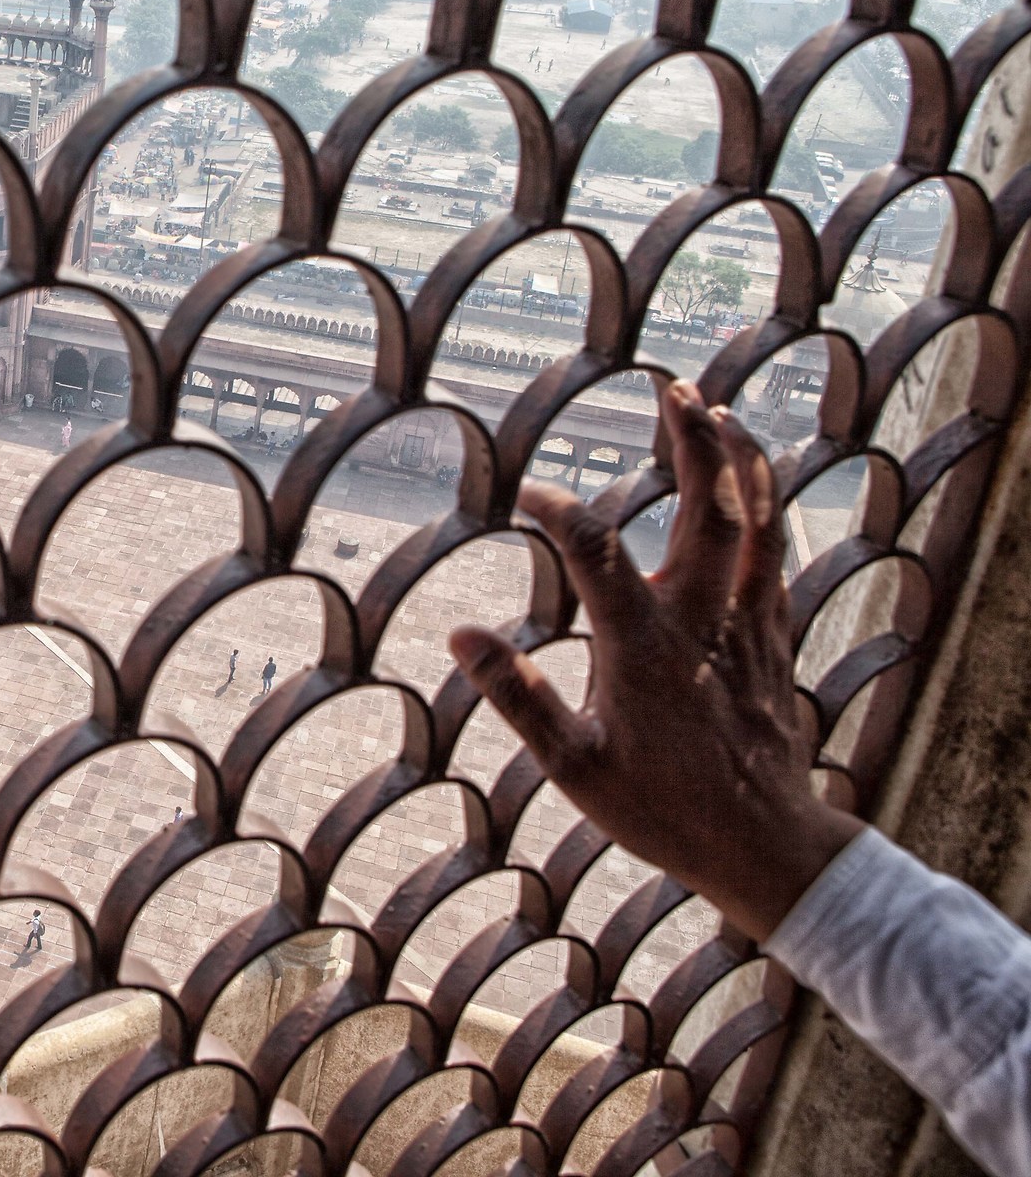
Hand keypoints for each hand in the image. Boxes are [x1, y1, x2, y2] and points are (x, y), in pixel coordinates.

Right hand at [447, 379, 861, 942]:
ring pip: (757, 524)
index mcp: (645, 648)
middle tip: (673, 389)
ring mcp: (748, 626)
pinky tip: (753, 485)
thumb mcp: (574, 766)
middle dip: (693, 443)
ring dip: (740, 461)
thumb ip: (517, 695)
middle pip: (709, 510)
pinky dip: (766, 508)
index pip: (596, 551)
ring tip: (719, 411)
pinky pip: (776, 555)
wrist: (764, 847)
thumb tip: (460, 633)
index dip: (560, 512)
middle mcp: (704, 623)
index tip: (529, 496)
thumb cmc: (662, 809)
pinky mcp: (775, 639)